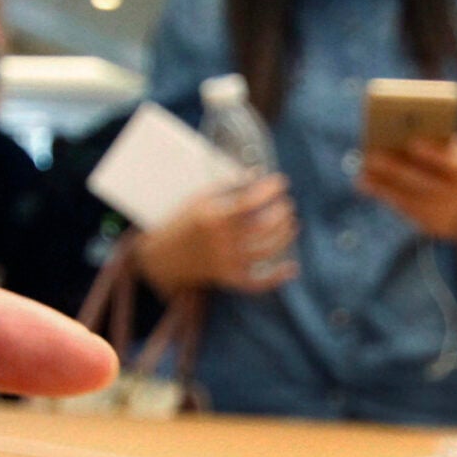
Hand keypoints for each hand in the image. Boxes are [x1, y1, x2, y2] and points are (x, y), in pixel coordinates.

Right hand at [132, 172, 298, 292]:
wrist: (163, 257)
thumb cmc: (183, 223)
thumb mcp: (198, 199)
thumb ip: (227, 186)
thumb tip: (257, 174)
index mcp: (213, 217)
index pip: (250, 201)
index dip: (270, 190)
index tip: (280, 182)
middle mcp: (221, 241)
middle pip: (264, 226)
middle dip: (281, 212)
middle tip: (286, 204)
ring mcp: (226, 262)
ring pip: (267, 250)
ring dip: (285, 234)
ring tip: (291, 223)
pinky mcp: (229, 279)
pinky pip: (258, 282)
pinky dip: (277, 277)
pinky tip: (292, 266)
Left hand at [358, 132, 456, 241]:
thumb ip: (443, 145)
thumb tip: (407, 129)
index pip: (451, 164)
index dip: (432, 154)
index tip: (412, 142)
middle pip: (423, 182)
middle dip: (395, 170)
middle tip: (371, 156)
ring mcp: (445, 214)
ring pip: (409, 198)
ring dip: (382, 184)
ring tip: (362, 171)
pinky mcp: (431, 227)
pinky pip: (404, 209)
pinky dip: (384, 195)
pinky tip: (366, 184)